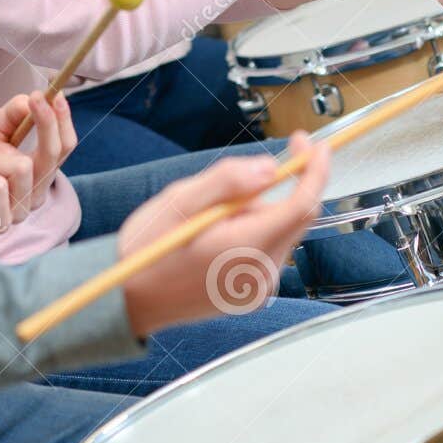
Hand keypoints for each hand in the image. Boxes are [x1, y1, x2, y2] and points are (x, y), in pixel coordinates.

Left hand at [0, 91, 74, 238]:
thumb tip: (37, 97)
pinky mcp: (1, 223)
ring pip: (22, 167)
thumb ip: (15, 114)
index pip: (64, 146)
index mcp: (38, 171)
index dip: (63, 119)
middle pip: (54, 155)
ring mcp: (20, 211)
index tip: (55, 93)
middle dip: (46, 123)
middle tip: (34, 99)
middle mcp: (35, 193)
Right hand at [119, 138, 328, 338]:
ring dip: (257, 214)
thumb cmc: (148, 249)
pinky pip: (268, 251)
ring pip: (280, 232)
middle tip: (226, 189)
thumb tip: (270, 168)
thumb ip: (227, 181)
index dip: (313, 168)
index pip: (302, 204)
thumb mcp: (179, 201)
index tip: (309, 142)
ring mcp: (260, 288)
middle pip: (293, 217)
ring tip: (209, 222)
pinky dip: (252, 234)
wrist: (130, 300)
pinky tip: (215, 240)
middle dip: (272, 192)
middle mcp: (262, 273)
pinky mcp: (254, 295)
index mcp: (246, 247)